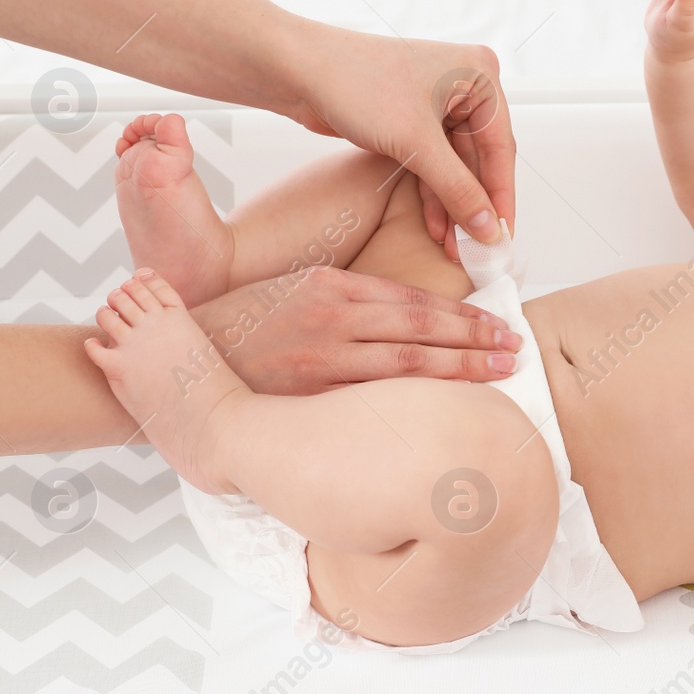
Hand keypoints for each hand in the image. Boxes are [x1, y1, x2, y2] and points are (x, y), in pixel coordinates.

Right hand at [187, 266, 520, 392]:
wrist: (178, 357)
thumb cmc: (239, 328)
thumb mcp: (294, 293)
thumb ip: (346, 303)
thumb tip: (398, 320)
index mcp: (332, 285)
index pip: (413, 300)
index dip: (461, 314)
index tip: (496, 324)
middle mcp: (333, 316)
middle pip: (422, 329)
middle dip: (475, 338)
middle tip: (516, 348)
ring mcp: (322, 356)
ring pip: (408, 362)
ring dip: (461, 367)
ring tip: (500, 372)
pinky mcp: (310, 394)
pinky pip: (375, 398)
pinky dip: (415, 402)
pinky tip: (447, 408)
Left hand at [283, 26, 513, 247]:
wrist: (297, 70)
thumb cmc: (357, 86)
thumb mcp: (415, 143)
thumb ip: (458, 190)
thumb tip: (491, 231)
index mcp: (479, 74)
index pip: (500, 148)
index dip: (501, 197)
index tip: (503, 238)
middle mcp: (464, 86)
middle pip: (479, 160)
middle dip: (474, 207)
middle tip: (478, 251)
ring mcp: (438, 104)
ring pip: (455, 167)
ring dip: (453, 208)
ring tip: (454, 249)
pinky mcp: (412, 120)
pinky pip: (433, 164)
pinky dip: (432, 195)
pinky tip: (434, 229)